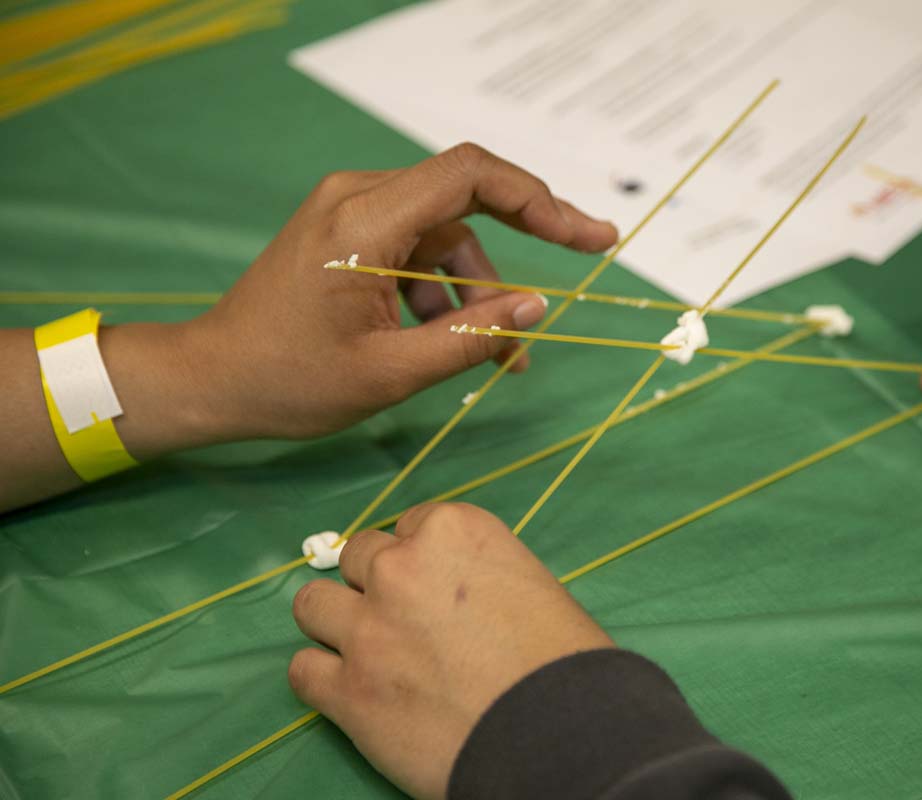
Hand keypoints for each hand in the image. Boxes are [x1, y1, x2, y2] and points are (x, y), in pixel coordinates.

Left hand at [186, 142, 617, 439]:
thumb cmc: (291, 382)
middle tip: (589, 253)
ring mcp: (351, 212)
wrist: (211, 378)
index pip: (470, 175)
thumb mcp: (390, 373)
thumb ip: (470, 340)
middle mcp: (359, 197)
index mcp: (365, 222)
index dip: (539, 199)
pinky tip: (454, 341)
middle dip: (530, 233)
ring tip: (500, 356)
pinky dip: (445, 291)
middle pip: (467, 198)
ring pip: (447, 234)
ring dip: (479, 288)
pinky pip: (418, 249)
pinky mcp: (349, 233)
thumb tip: (539, 308)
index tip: (586, 236)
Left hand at [288, 503, 613, 799]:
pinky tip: (351, 691)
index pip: (409, 525)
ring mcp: (367, 628)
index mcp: (453, 531)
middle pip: (357, 557)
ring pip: (312, 605)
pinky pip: (302, 670)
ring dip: (335, 623)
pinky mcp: (347, 691)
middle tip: (403, 620)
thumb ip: (476, 575)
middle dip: (375, 584)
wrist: (557, 733)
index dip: (420, 559)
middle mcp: (401, 568)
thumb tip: (450, 598)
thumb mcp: (529, 584)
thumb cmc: (563, 660)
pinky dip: (322, 679)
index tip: (435, 588)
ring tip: (365, 650)